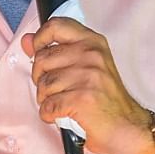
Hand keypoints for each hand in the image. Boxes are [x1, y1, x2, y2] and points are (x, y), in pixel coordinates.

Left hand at [21, 18, 154, 153]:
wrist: (128, 128)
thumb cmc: (105, 99)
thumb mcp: (84, 67)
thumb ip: (54, 51)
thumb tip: (26, 40)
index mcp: (93, 41)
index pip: (56, 25)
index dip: (40, 39)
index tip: (39, 52)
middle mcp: (91, 54)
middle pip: (42, 59)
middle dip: (40, 78)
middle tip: (55, 90)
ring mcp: (88, 76)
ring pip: (44, 85)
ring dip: (46, 99)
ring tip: (62, 104)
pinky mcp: (82, 99)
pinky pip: (48, 105)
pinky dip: (49, 115)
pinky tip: (61, 116)